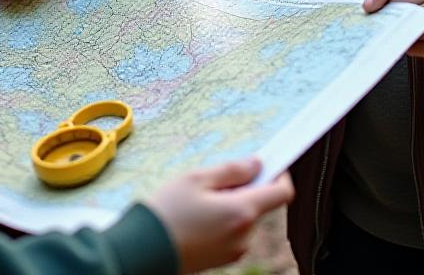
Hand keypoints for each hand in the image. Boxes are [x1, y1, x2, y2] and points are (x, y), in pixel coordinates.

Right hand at [146, 158, 293, 272]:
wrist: (142, 252)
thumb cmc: (166, 212)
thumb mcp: (196, 179)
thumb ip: (231, 171)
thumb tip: (257, 165)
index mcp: (242, 212)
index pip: (281, 193)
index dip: (280, 174)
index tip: (267, 164)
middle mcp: (245, 235)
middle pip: (259, 204)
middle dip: (243, 188)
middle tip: (213, 180)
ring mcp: (234, 250)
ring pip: (244, 218)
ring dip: (230, 205)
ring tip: (197, 201)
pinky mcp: (222, 260)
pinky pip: (231, 233)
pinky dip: (221, 221)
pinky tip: (195, 217)